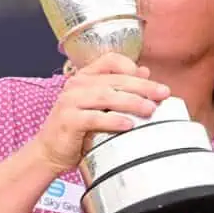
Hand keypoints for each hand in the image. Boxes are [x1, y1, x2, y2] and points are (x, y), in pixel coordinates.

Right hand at [32, 52, 170, 173]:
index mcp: (84, 77)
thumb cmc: (78, 129)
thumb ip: (118, 89)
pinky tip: (129, 124)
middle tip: (163, 93)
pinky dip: (113, 120)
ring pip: (106, 96)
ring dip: (131, 102)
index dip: (131, 66)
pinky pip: (94, 118)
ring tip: (150, 109)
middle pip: (114, 80)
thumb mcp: (99, 106)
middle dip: (142, 87)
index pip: (110, 61)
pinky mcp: (68, 120)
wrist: (50, 151)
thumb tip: (145, 72)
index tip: (149, 78)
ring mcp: (70, 102)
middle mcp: (76, 85)